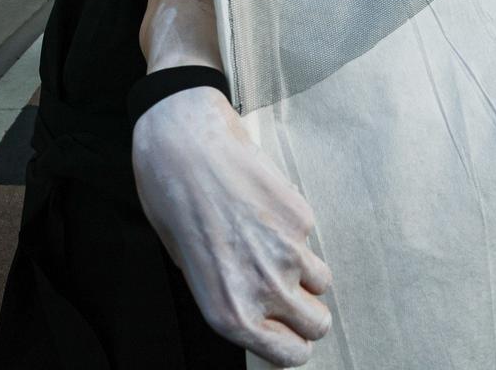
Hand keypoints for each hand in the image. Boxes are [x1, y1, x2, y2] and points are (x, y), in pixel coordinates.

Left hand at [132, 89, 332, 366]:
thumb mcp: (188, 267)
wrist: (184, 146)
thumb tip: (259, 308)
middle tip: (287, 289)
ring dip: (305, 270)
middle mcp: (264, 291)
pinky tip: (264, 206)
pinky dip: (295, 229)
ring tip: (271, 242)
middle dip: (307, 311)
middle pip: (318, 324)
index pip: (291, 355)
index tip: (288, 330)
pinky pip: (310, 237)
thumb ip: (228, 296)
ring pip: (322, 281)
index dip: (292, 343)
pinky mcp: (301, 217)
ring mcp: (288, 253)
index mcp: (231, 314)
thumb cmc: (173, 204)